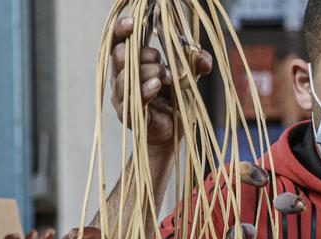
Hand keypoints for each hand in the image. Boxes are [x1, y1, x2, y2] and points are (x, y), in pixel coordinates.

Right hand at [110, 16, 212, 149]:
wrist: (175, 133)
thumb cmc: (175, 101)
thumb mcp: (187, 77)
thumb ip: (195, 63)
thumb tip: (203, 59)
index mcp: (130, 65)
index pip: (116, 41)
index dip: (122, 29)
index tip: (135, 23)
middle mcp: (121, 79)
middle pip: (120, 55)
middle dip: (144, 54)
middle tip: (162, 62)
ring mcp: (123, 98)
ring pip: (125, 77)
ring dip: (149, 71)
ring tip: (166, 77)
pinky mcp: (131, 116)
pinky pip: (133, 99)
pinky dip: (146, 89)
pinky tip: (157, 85)